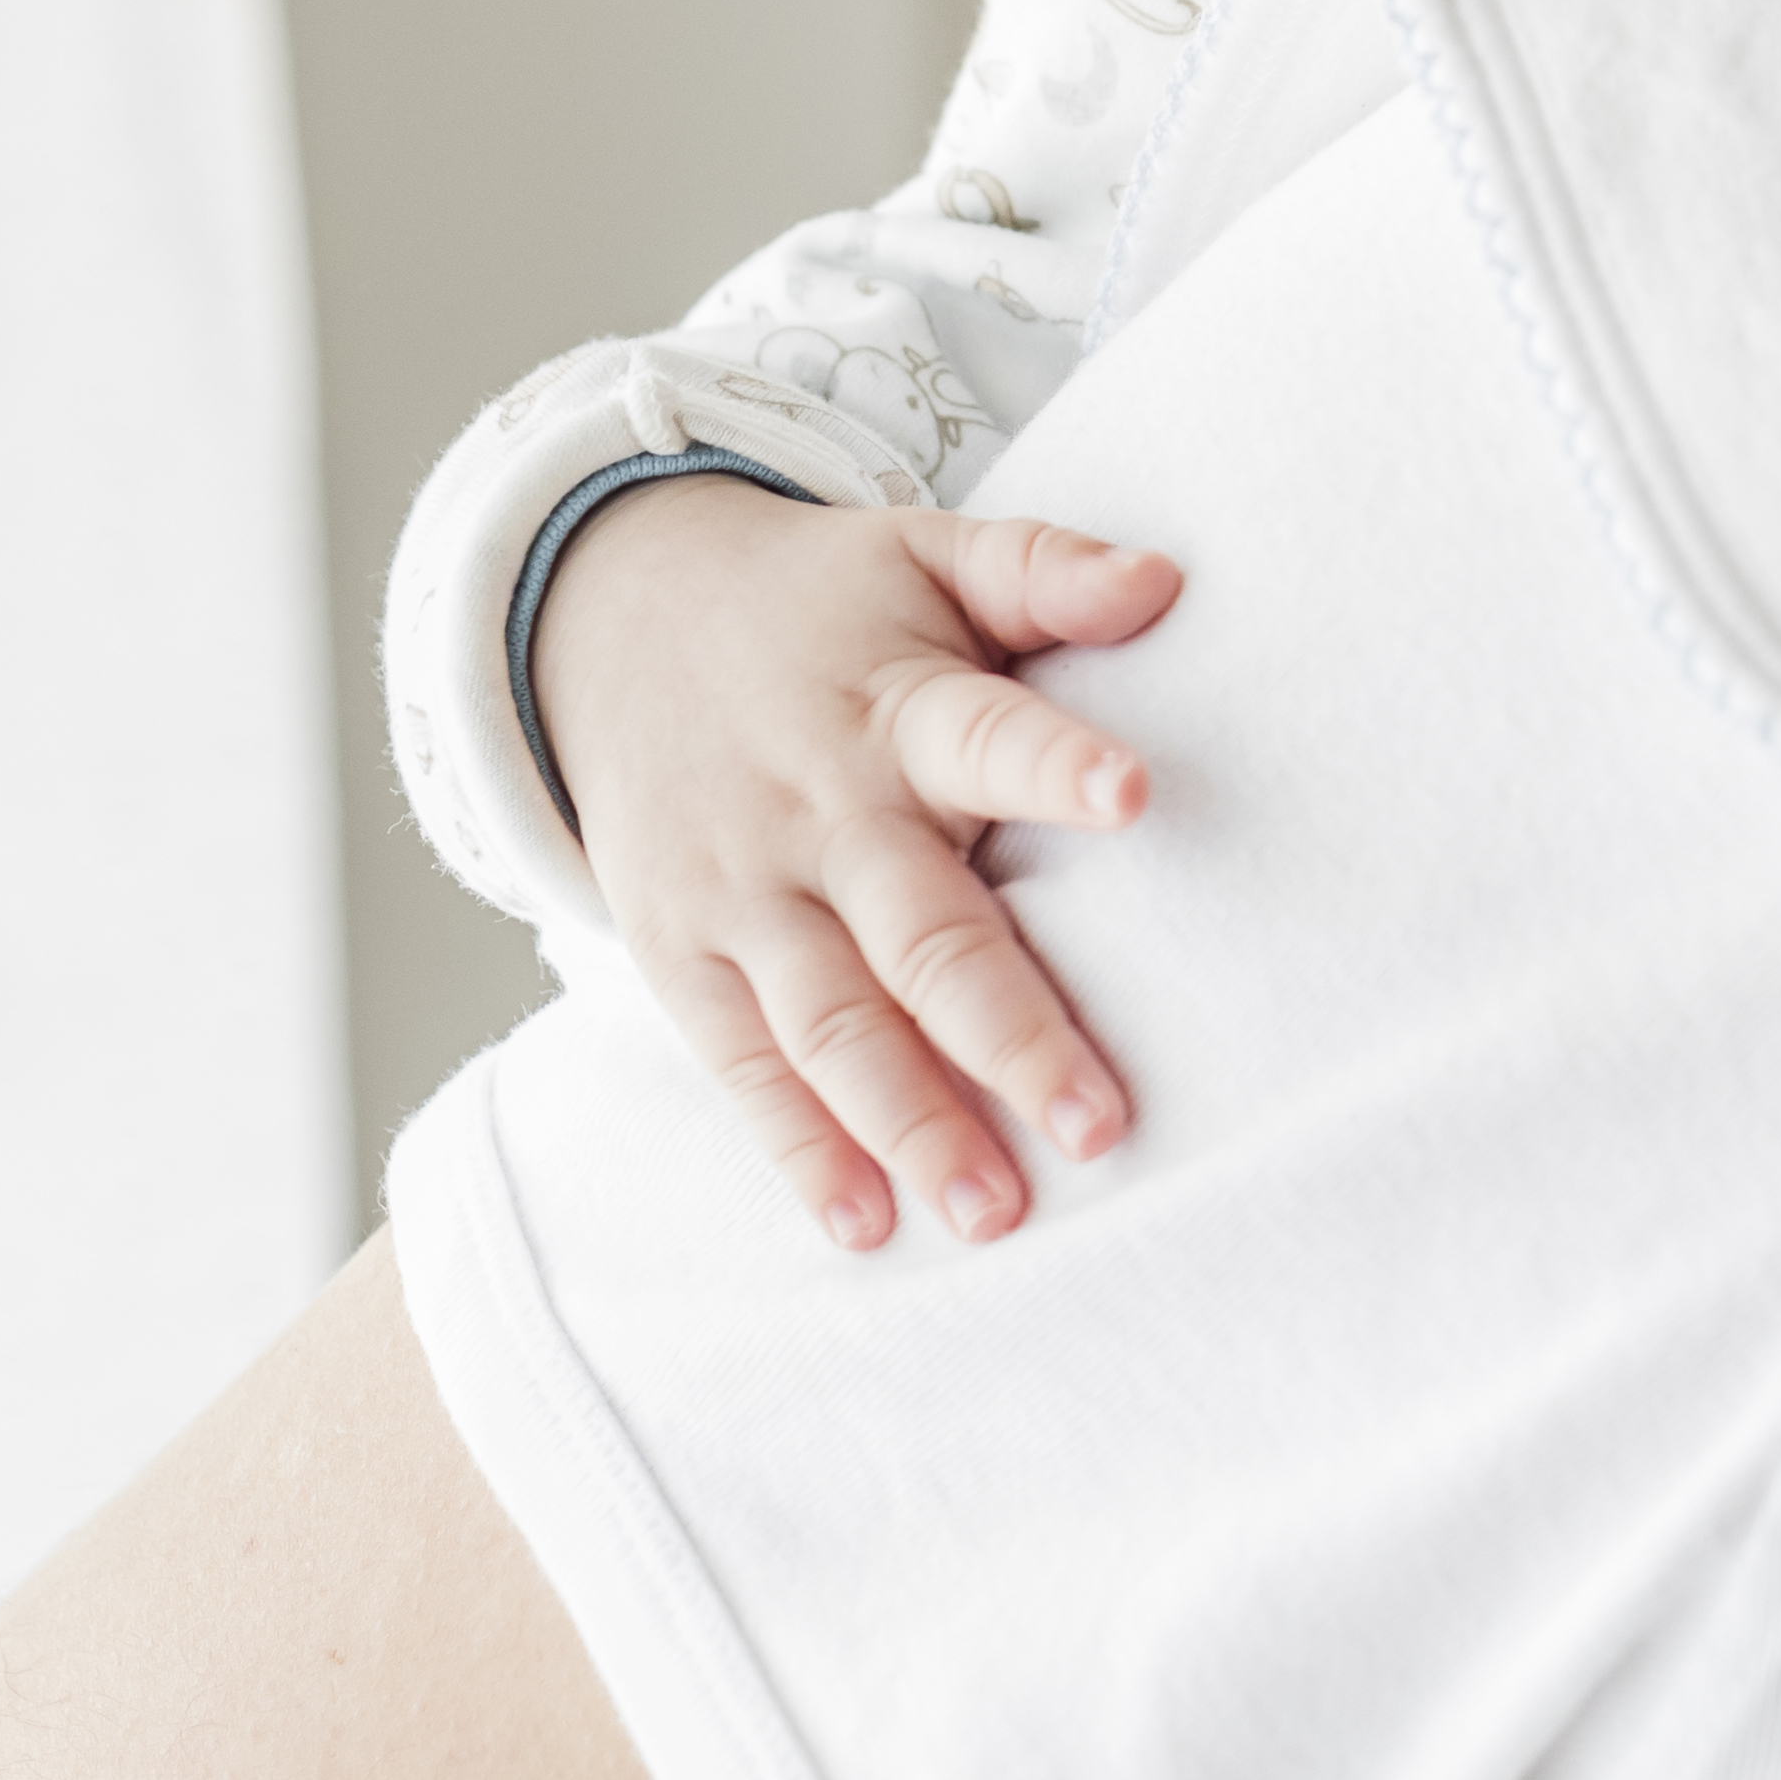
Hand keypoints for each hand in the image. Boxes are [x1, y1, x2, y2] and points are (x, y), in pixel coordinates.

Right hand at [526, 477, 1184, 1251]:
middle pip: (918, 932)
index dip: (1055, 766)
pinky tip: (867, 1224)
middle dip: (1006, 1032)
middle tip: (1098, 1125)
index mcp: (897, 709)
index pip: (984, 734)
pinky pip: (743, 1065)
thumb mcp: (926, 555)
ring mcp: (742, 894)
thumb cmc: (828, 607)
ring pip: (831, 1024)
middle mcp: (819, 811)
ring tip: (997, 1212)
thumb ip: (1044, 568)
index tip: (1136, 797)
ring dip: (911, 1123)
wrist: (614, 623)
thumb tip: (1166, 580)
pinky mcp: (680, 955)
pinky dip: (799, 1149)